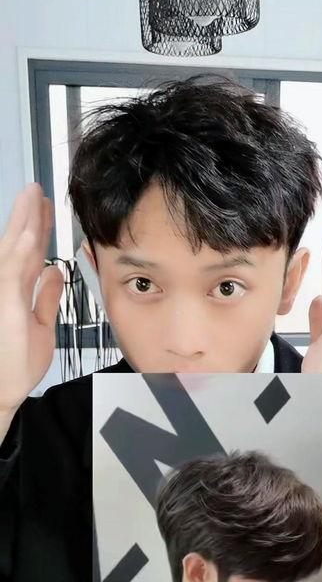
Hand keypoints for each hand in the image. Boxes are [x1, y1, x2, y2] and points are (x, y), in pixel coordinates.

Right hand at [0, 183, 62, 413]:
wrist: (2, 392)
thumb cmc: (16, 364)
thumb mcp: (42, 326)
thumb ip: (47, 297)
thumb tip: (55, 271)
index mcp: (18, 292)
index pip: (30, 253)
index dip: (38, 228)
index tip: (47, 206)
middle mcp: (8, 288)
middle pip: (20, 245)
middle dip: (30, 216)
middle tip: (37, 190)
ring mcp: (3, 294)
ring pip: (14, 251)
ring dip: (24, 223)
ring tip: (32, 197)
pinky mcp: (5, 305)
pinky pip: (13, 274)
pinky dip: (19, 252)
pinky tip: (28, 234)